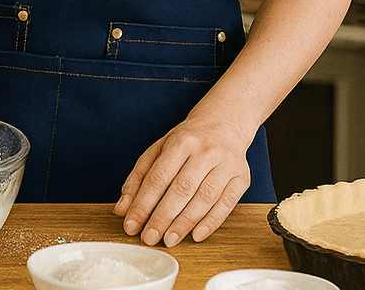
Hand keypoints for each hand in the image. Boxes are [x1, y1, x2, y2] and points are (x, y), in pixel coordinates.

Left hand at [113, 112, 253, 244]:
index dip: (143, 204)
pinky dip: (211, 222)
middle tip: (149, 237)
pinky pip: (226, 204)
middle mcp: (205, 151)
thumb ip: (138, 179)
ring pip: (205, 199)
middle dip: (163, 217)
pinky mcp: (241, 177)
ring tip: (169, 239)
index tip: (132, 225)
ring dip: (185, 223)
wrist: (223, 124)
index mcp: (181, 142)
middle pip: (181, 189)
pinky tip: (196, 235)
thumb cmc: (186, 141)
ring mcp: (226, 164)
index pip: (158, 177)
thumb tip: (122, 209)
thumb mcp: (158, 151)